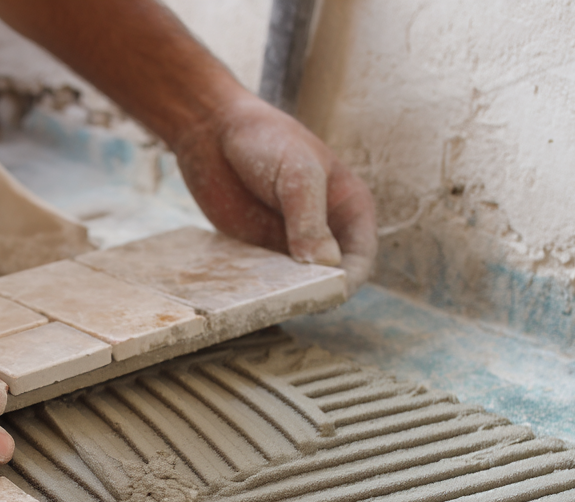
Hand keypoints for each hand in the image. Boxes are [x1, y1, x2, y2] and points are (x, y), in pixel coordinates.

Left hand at [173, 95, 377, 292]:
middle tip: (289, 296)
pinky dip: (260, 290)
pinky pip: (267, 281)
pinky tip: (245, 291)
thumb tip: (326, 264)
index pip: (360, 258)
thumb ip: (310, 218)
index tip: (326, 291)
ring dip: (285, 294)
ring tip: (266, 295)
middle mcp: (326, 232)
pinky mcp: (260, 251)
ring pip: (298, 285)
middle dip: (314, 291)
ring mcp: (292, 244)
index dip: (348, 279)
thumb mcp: (298, 173)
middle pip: (330, 278)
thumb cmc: (266, 141)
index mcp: (350, 209)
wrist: (214, 132)